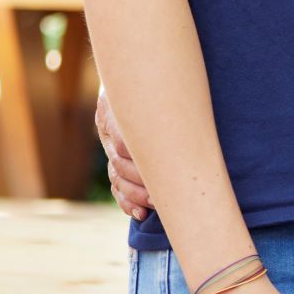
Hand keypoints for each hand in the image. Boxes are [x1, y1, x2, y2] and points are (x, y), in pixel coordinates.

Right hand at [94, 88, 149, 220]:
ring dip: (135, 194)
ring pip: (117, 178)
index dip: (139, 161)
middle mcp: (109, 131)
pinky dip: (126, 202)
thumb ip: (160, 101)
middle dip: (141, 181)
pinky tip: (139, 213)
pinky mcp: (117, 162)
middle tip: (162, 192)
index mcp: (113, 111)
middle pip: (120, 164)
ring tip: (155, 203)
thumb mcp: (153, 87)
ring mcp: (111, 147)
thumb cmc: (153, 84)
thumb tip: (185, 114)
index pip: (124, 143)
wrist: (140, 79)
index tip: (161, 170)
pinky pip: (116, 187)